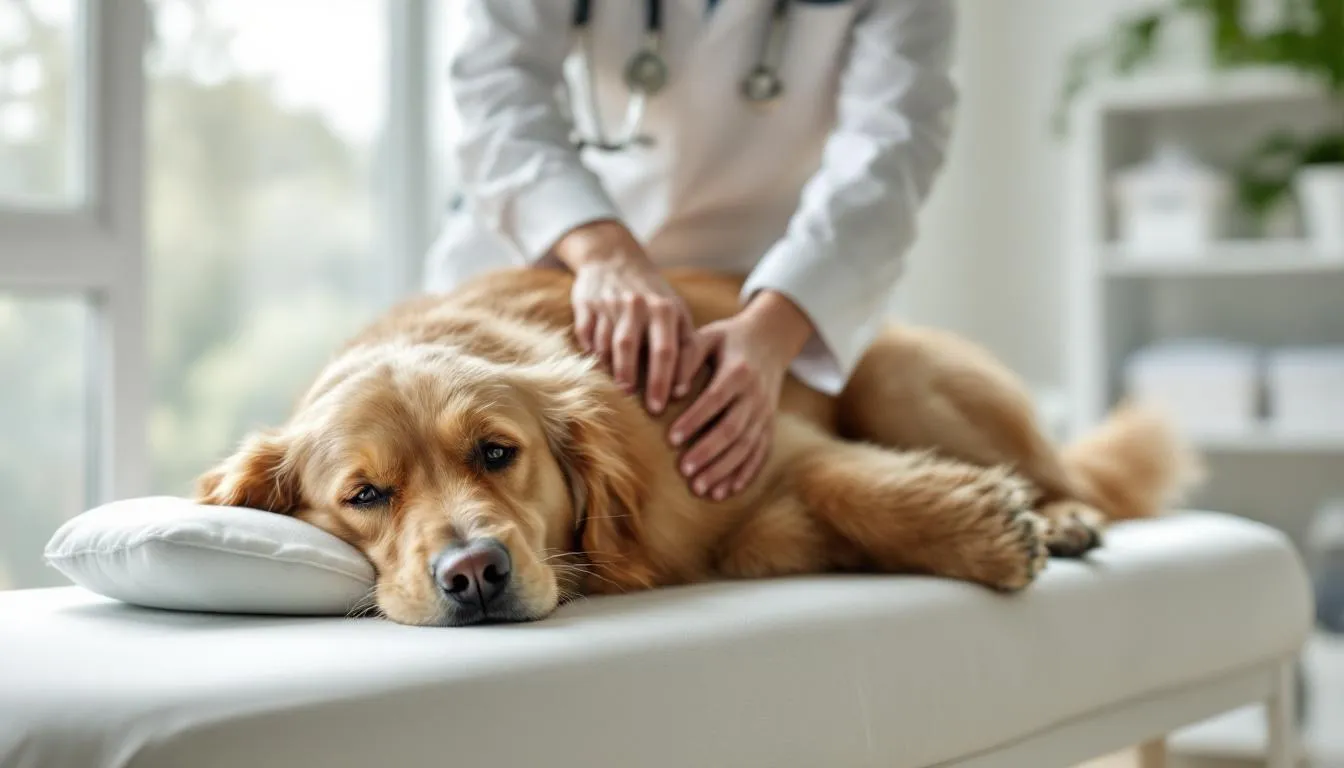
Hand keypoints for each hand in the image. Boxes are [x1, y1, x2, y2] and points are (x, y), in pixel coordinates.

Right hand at [552, 220, 695, 413]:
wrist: (613, 257)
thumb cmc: (653, 296)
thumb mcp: (676, 311)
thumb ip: (685, 345)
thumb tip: (683, 390)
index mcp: (664, 308)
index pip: (666, 350)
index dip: (665, 380)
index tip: (662, 405)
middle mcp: (637, 304)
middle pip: (633, 347)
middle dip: (635, 378)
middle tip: (642, 406)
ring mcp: (610, 303)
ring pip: (608, 343)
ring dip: (614, 370)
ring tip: (622, 388)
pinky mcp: (586, 304)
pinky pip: (587, 335)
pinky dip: (592, 352)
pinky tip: (599, 366)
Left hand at [669, 291, 813, 499]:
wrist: (769, 341)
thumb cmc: (727, 340)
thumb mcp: (707, 337)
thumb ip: (687, 358)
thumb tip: (671, 391)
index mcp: (738, 370)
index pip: (716, 399)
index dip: (695, 419)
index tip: (672, 439)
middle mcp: (756, 395)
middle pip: (734, 429)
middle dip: (709, 452)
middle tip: (685, 471)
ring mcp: (766, 413)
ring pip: (747, 447)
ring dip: (724, 469)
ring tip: (700, 488)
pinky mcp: (769, 425)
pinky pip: (760, 453)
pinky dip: (745, 474)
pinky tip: (727, 491)